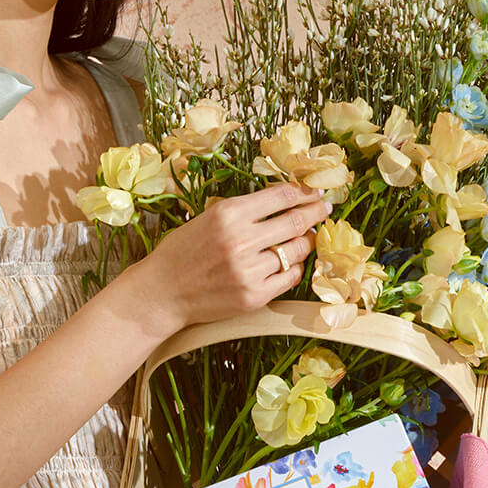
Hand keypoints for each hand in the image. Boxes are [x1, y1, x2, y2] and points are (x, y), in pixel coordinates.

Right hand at [129, 182, 329, 328]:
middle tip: (324, 208)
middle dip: (315, 212)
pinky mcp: (254, 296)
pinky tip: (291, 261)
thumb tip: (287, 201)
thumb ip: (245, 210)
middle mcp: (241, 241)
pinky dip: (295, 267)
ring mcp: (249, 271)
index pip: (281, 196)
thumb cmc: (184, 251)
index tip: (315, 191)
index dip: (304, 192)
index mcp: (228, 214)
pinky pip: (290, 277)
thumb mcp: (209, 217)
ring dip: (307, 241)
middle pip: (295, 221)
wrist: (163, 291)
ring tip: (308, 236)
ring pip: (297, 250)